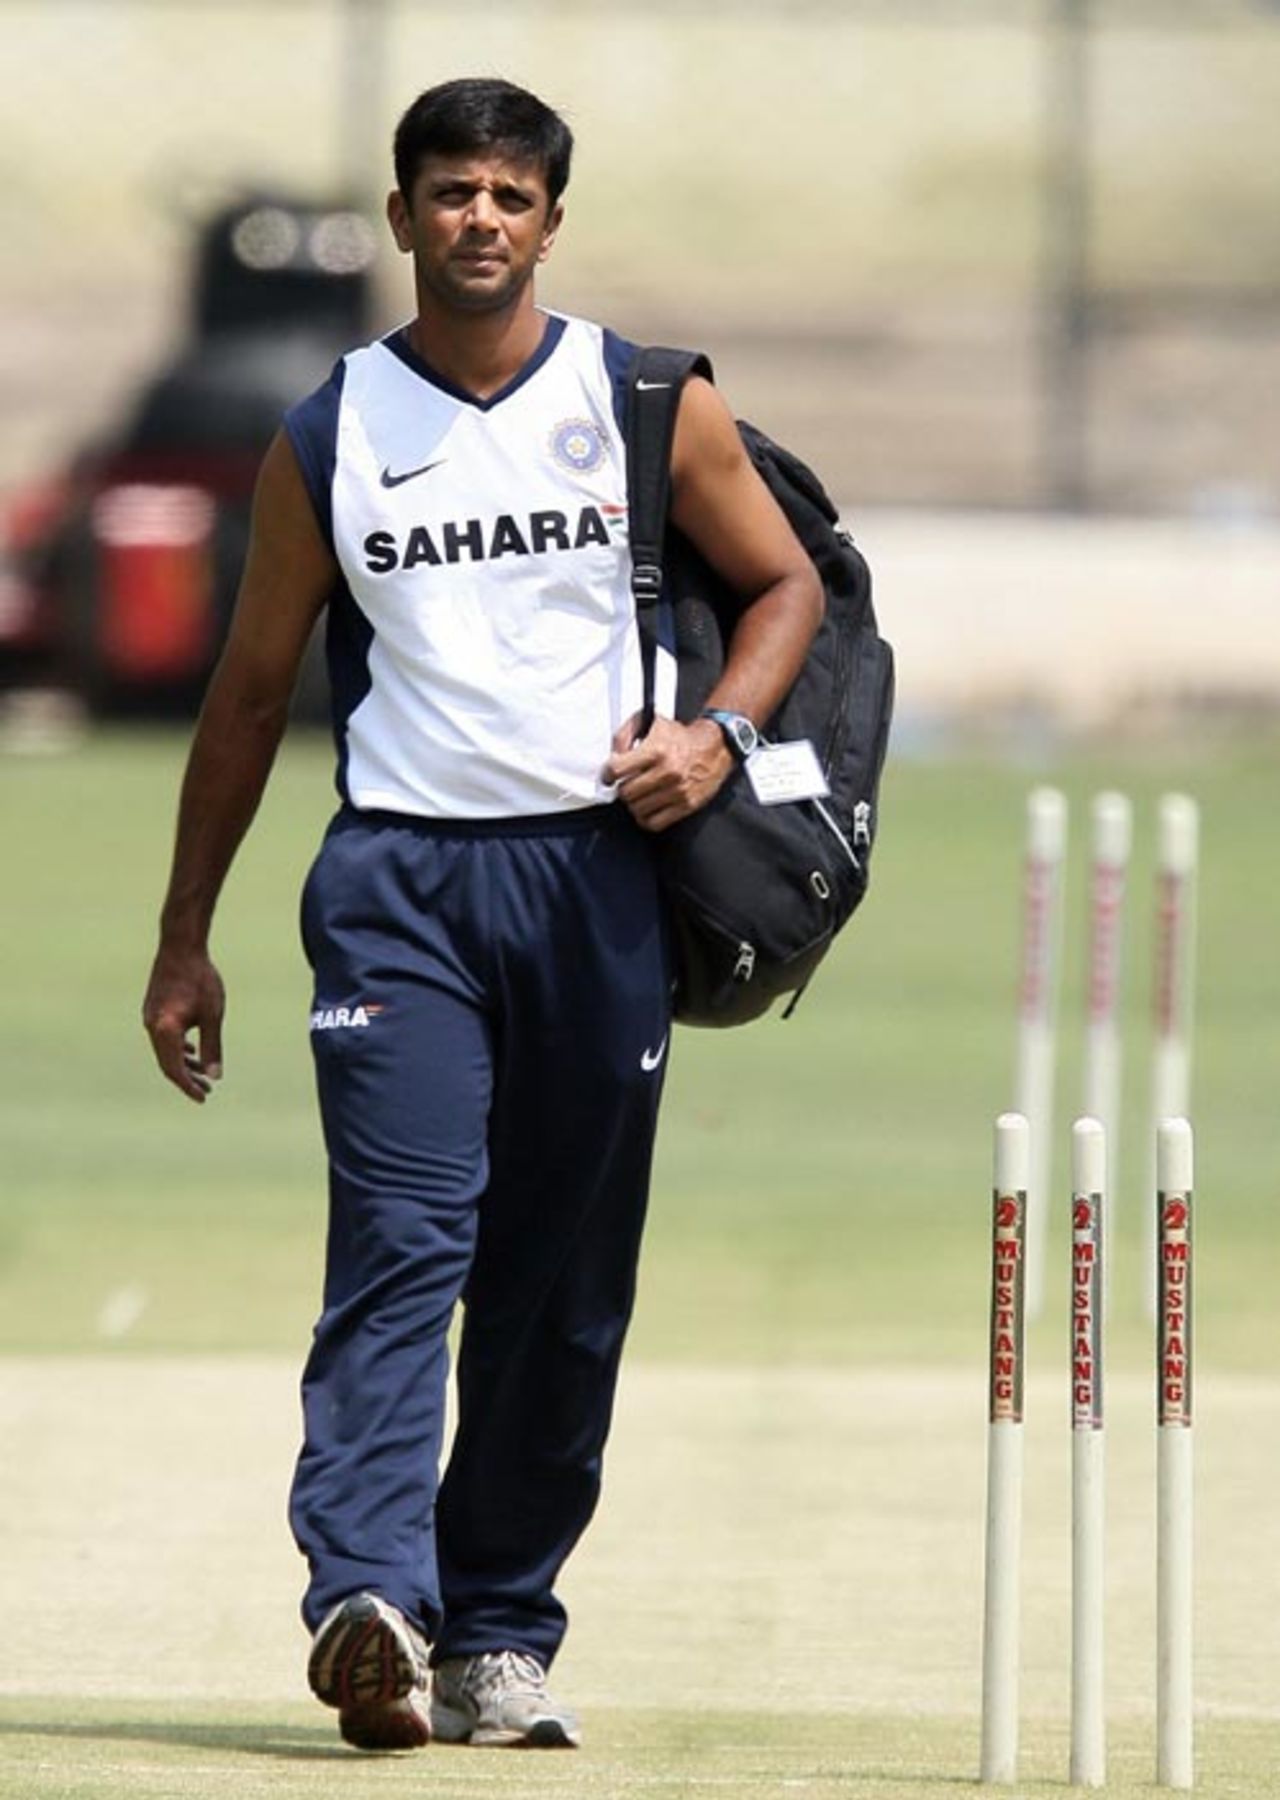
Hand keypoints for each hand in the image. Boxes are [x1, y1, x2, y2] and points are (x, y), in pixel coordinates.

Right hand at [142, 945, 225, 1102]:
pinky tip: (191, 1049)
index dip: (188, 1086)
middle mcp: (152, 1027)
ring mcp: (149, 1017)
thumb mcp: (212, 1015)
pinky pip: (162, 1036)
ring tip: (202, 1074)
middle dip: (186, 1079)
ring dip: (182, 1063)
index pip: (174, 1069)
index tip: (203, 1097)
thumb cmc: (200, 979)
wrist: (180, 947)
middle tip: (206, 1091)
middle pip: (167, 1063)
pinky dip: (177, 1047)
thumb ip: (213, 1047)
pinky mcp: (152, 1009)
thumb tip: (215, 1076)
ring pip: (164, 1049)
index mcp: (165, 1031)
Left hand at [605, 713, 732, 831]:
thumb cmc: (681, 736)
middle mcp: (667, 772)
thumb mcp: (651, 722)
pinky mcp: (686, 805)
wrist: (715, 746)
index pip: (617, 769)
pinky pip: (654, 823)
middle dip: (623, 788)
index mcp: (656, 750)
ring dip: (634, 803)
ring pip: (637, 809)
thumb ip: (625, 734)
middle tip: (627, 784)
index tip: (609, 777)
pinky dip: (645, 818)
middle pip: (626, 792)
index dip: (608, 774)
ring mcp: (677, 791)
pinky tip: (647, 808)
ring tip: (639, 794)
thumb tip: (613, 754)